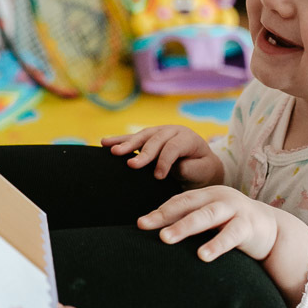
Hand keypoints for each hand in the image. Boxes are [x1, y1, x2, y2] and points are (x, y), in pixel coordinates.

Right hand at [101, 126, 220, 186]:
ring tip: (114, 151)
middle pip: (155, 139)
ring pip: (141, 136)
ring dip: (126, 144)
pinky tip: (105, 142)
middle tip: (132, 164)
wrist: (200, 165)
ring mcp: (158, 132)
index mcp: (187, 138)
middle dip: (143, 152)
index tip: (158, 176)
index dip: (165, 160)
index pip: (173, 147)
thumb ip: (190, 169)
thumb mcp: (203, 171)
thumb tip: (174, 168)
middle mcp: (172, 131)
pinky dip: (118, 140)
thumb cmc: (201, 169)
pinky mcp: (147, 138)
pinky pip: (131, 138)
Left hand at [138, 185, 278, 262]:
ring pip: (207, 216)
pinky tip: (203, 256)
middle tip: (144, 226)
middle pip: (189, 205)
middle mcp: (219, 198)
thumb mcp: (210, 219)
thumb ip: (189, 220)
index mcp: (207, 194)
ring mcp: (235, 210)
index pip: (179, 201)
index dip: (159, 212)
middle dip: (165, 216)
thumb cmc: (232, 226)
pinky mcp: (249, 226)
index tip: (140, 224)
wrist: (273, 231)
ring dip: (185, 227)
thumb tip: (156, 233)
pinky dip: (216, 245)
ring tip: (166, 238)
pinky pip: (231, 235)